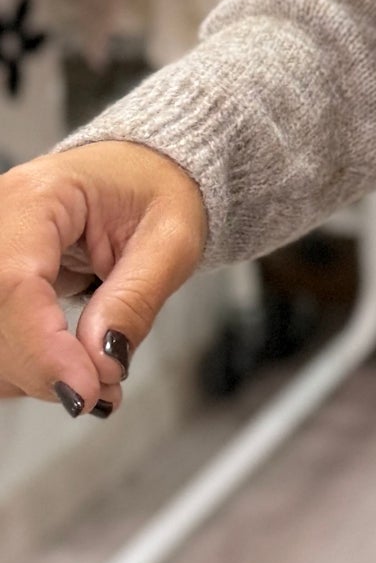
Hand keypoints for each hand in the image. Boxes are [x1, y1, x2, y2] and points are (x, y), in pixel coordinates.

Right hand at [0, 144, 206, 418]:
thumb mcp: (172, 239)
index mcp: (40, 195)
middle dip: (44, 368)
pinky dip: (27, 366)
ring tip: (98, 375)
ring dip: (33, 374)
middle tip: (105, 388)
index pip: (13, 281)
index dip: (41, 348)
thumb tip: (103, 362)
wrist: (142, 172)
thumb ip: (135, 299)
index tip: (83, 390)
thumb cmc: (158, 190)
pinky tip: (70, 365)